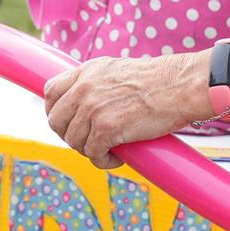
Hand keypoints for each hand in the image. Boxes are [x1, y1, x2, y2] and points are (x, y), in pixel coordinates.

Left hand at [44, 51, 206, 168]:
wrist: (179, 86)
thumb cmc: (157, 80)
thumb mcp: (117, 70)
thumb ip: (96, 82)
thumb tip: (87, 102)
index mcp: (86, 72)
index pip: (50, 92)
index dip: (55, 111)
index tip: (66, 122)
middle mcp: (84, 89)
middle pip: (56, 121)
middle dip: (69, 135)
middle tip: (88, 141)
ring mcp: (93, 109)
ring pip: (74, 141)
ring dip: (89, 150)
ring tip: (107, 150)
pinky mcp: (106, 129)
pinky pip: (93, 154)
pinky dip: (103, 161)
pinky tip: (116, 157)